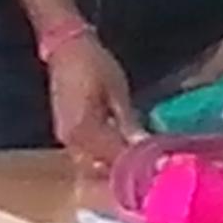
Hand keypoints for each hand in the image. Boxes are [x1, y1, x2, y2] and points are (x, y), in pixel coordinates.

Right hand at [46, 32, 142, 167]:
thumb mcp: (117, 90)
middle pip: (100, 171)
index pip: (113, 160)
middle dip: (123, 175)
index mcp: (85, 130)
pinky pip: (86, 156)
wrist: (66, 47)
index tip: (157, 170)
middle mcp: (72, 141)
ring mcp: (66, 140)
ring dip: (112, 169)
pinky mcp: (66, 135)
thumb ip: (128, 123)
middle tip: (149, 172)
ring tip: (138, 166)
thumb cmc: (93, 63)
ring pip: (92, 166)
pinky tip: (121, 153)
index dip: (136, 169)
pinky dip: (103, 159)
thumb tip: (144, 147)